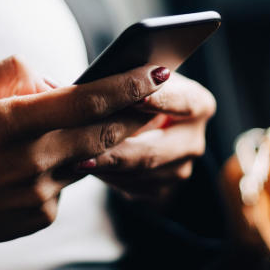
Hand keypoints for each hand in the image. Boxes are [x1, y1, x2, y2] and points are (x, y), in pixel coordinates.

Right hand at [0, 56, 167, 269]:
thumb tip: (60, 82)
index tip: (158, 70)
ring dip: (103, 137)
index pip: (85, 99)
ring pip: (89, 156)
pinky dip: (65, 166)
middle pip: (104, 131)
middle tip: (160, 95)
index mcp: (10, 122)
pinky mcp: (41, 216)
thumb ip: (14, 72)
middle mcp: (30, 160)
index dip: (128, 84)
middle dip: (137, 112)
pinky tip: (43, 162)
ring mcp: (38, 193)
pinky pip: (68, 183)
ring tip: (116, 118)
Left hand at [83, 71, 215, 202]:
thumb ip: (125, 79)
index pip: (182, 102)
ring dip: (104, 167)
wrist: (147, 123)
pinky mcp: (161, 190)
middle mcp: (194, 140)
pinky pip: (129, 187)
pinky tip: (82, 167)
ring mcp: (180, 169)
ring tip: (73, 160)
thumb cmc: (140, 92)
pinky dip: (104, 177)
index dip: (160, 100)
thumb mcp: (140, 78)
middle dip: (117, 151)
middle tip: (84, 152)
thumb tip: (71, 84)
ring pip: (137, 174)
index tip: (135, 97)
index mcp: (199, 104)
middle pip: (154, 150)